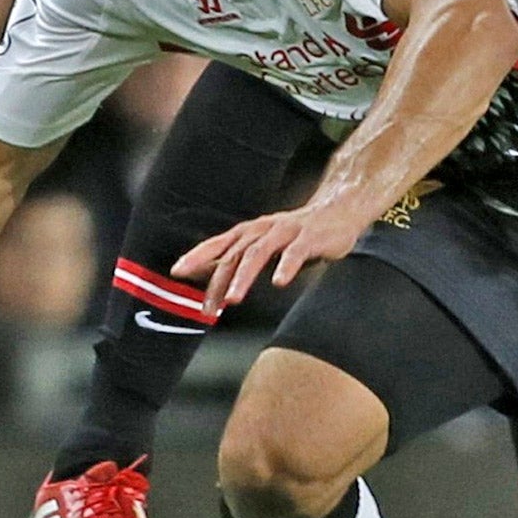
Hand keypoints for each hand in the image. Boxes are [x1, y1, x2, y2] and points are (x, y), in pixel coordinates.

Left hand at [172, 196, 377, 311]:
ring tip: (233, 299)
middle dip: (218, 280)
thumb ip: (240, 258)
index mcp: (252, 232)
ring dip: (244, 276)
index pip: (219, 244)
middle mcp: (265, 229)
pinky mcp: (310, 237)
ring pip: (260, 252)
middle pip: (235, 254)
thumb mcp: (266, 244)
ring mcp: (288, 231)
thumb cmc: (298, 234)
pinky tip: (279, 282)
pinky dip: (286, 266)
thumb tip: (208, 277)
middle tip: (207, 307)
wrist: (340, 210)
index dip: (197, 256)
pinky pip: (296, 253)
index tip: (177, 272)